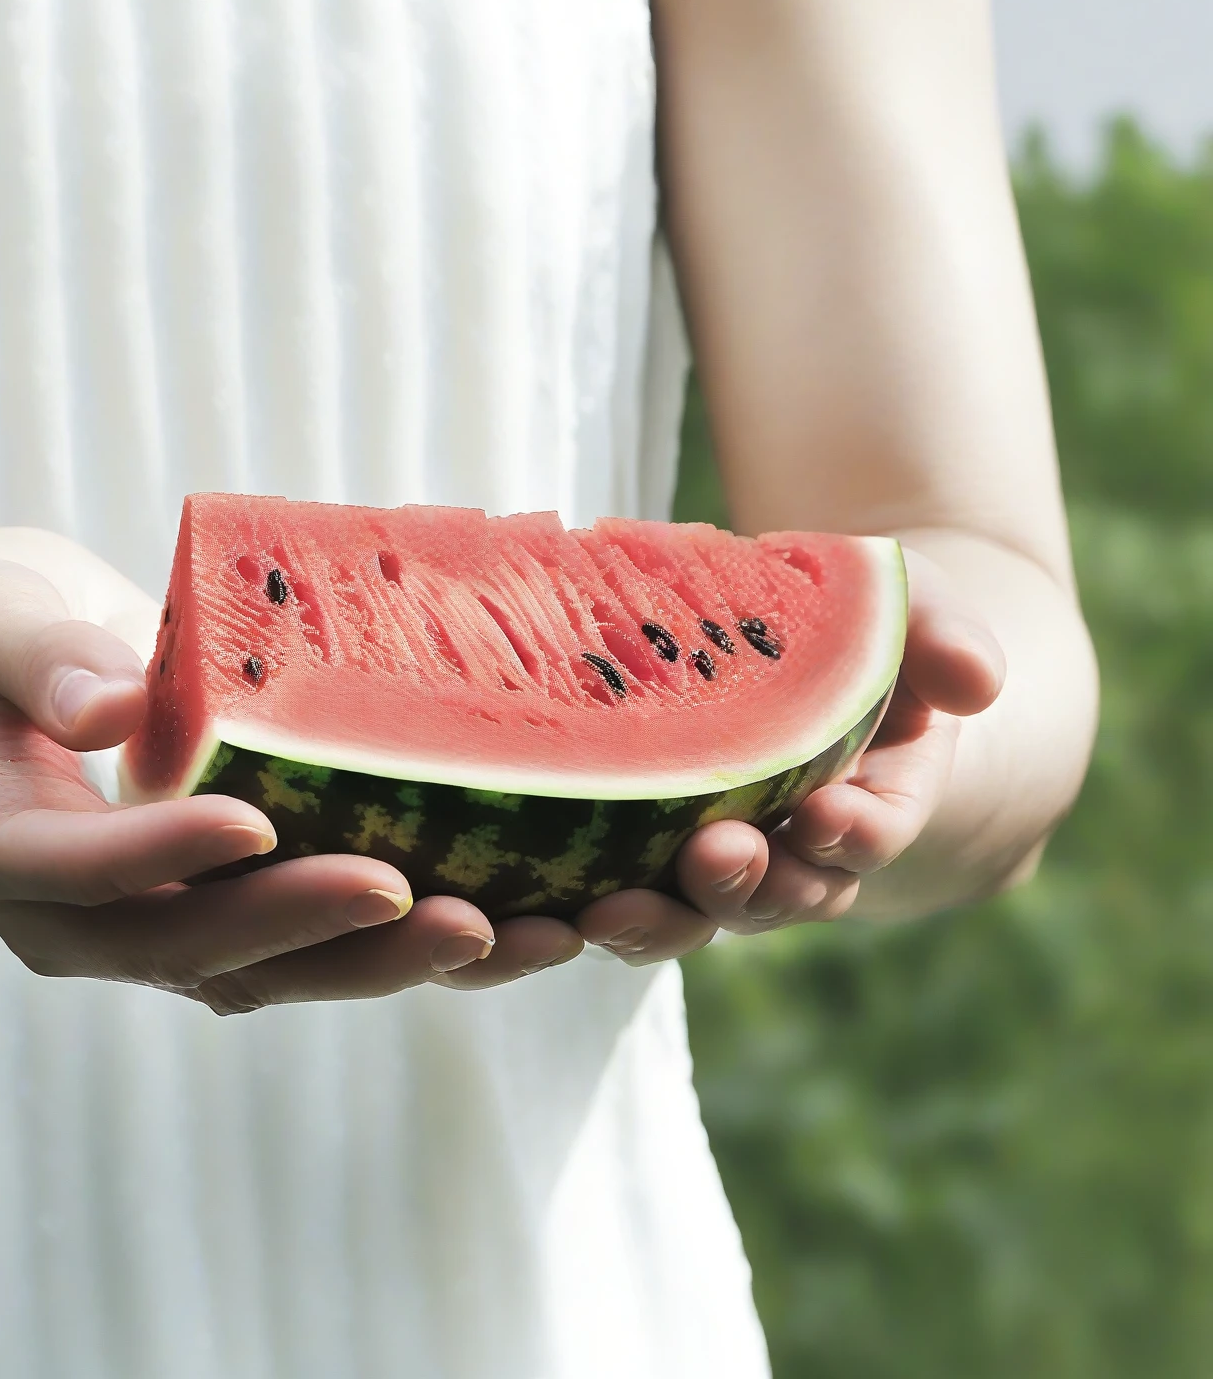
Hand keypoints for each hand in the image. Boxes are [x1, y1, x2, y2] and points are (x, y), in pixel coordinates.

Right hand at [0, 530, 579, 1012]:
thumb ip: (38, 661)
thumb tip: (109, 710)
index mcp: (8, 851)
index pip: (86, 869)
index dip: (165, 854)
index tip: (254, 824)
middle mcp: (85, 921)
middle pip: (201, 950)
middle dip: (322, 928)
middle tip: (448, 911)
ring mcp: (160, 932)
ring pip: (279, 972)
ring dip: (400, 964)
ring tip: (524, 936)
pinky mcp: (228, 917)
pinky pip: (318, 947)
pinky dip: (409, 943)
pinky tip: (518, 923)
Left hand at [575, 548, 1006, 962]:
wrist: (776, 636)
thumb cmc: (846, 616)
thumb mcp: (903, 604)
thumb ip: (943, 633)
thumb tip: (980, 679)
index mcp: (871, 796)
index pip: (874, 832)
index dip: (859, 835)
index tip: (829, 816)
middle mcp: (797, 849)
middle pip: (782, 895)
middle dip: (752, 886)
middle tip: (717, 857)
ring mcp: (720, 857)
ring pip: (696, 913)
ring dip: (660, 919)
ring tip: (612, 906)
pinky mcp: (643, 849)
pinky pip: (619, 890)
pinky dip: (583, 903)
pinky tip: (543, 896)